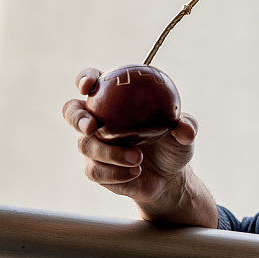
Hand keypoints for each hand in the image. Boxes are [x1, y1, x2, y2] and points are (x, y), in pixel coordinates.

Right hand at [62, 67, 198, 207]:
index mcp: (114, 101)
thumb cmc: (173, 146)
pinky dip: (115, 172)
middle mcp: (99, 121)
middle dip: (77, 117)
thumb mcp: (184, 135)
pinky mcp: (96, 170)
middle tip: (92, 126)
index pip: (93, 82)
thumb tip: (184, 127)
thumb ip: (186, 127)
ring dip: (110, 152)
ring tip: (137, 158)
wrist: (169, 178)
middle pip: (72, 111)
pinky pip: (96, 170)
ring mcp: (94, 146)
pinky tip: (134, 172)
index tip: (88, 86)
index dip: (85, 79)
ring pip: (86, 146)